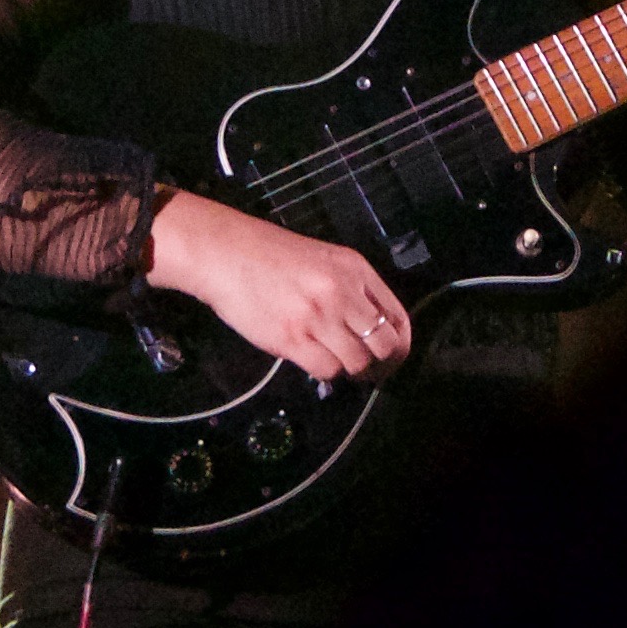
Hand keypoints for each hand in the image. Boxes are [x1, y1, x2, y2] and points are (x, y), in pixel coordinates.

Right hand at [148, 188, 414, 381]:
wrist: (226, 254)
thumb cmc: (272, 258)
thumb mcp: (325, 261)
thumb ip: (352, 290)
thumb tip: (372, 331)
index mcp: (356, 269)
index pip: (398, 317)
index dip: (400, 345)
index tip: (393, 357)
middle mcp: (343, 292)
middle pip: (385, 346)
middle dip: (382, 366)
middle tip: (370, 372)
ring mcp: (318, 316)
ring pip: (357, 363)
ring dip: (351, 371)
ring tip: (338, 364)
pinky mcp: (292, 338)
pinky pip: (327, 371)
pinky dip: (325, 373)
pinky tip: (314, 361)